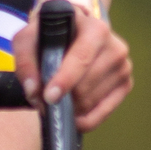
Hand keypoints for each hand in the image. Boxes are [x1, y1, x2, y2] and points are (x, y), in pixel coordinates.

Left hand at [12, 4, 131, 130]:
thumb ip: (25, 61)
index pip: (82, 59)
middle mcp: (115, 47)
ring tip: (56, 100)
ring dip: (69, 109)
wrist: (74, 31)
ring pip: (91, 102)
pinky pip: (103, 114)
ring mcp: (123, 67)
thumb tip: (34, 91)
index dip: (65, 80)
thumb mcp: (29, 38)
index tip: (49, 97)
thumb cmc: (50, 35)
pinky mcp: (125, 84)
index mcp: (96, 29)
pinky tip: (71, 116)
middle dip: (61, 98)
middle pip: (84, 86)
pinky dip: (84, 120)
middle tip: (43, 99)